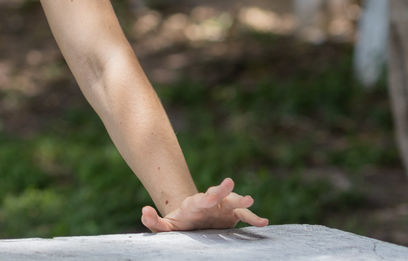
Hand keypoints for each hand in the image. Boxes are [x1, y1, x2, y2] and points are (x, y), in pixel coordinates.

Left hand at [141, 177, 268, 231]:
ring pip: (232, 203)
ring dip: (241, 202)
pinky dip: (253, 219)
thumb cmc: (179, 224)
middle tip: (229, 183)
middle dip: (221, 190)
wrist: (191, 221)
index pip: (200, 199)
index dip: (206, 197)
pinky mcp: (231, 216)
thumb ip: (154, 221)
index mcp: (194, 205)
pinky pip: (244, 216)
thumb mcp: (165, 225)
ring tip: (250, 200)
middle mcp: (210, 203)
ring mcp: (222, 208)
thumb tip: (144, 211)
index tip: (211, 196)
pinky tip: (263, 223)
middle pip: (216, 195)